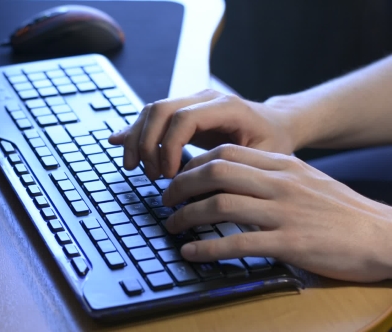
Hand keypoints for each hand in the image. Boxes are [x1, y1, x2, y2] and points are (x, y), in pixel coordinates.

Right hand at [108, 89, 296, 179]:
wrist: (276, 123)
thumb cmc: (272, 143)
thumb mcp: (262, 159)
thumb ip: (228, 167)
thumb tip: (191, 187)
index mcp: (225, 106)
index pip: (183, 118)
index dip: (168, 147)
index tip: (170, 176)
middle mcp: (203, 97)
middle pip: (159, 110)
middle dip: (147, 145)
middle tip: (152, 176)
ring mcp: (190, 100)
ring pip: (150, 111)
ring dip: (137, 140)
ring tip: (136, 169)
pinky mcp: (180, 110)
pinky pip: (151, 116)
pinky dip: (134, 132)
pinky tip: (118, 142)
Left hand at [163, 144, 391, 281]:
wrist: (383, 235)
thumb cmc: (340, 211)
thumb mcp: (305, 180)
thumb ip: (270, 176)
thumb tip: (232, 180)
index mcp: (282, 164)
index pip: (226, 153)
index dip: (193, 164)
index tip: (179, 178)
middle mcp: (280, 182)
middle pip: (215, 172)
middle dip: (181, 185)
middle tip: (165, 199)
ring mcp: (284, 212)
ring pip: (220, 204)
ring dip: (187, 216)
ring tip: (172, 225)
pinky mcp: (290, 243)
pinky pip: (238, 243)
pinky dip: (207, 249)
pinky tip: (191, 253)